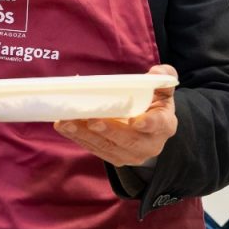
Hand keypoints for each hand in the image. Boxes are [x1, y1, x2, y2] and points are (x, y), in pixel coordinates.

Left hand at [54, 64, 177, 166]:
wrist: (149, 128)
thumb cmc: (153, 104)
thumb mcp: (162, 89)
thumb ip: (163, 77)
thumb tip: (156, 71)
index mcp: (164, 125)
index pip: (158, 125)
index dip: (148, 124)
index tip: (136, 122)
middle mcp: (149, 145)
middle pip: (128, 141)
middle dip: (108, 131)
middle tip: (90, 120)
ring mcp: (131, 155)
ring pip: (107, 147)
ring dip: (85, 135)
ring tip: (67, 123)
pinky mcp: (114, 157)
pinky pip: (95, 149)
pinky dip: (78, 138)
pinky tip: (64, 127)